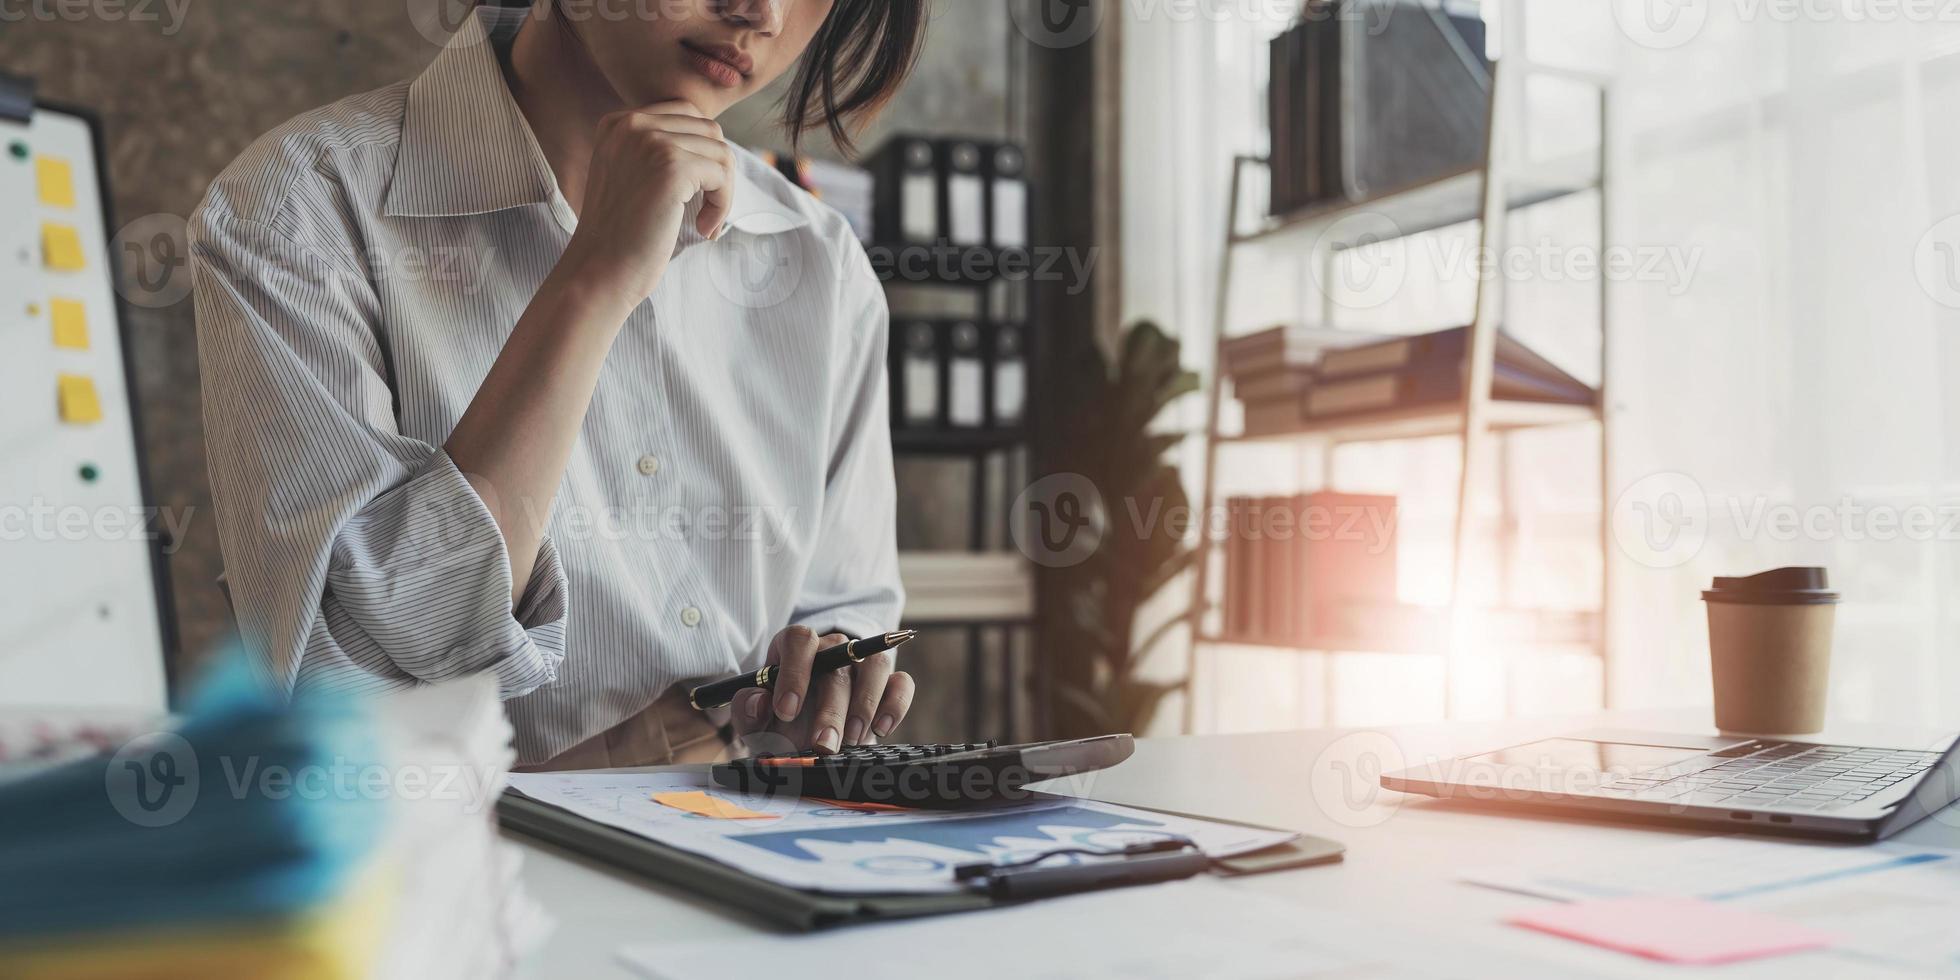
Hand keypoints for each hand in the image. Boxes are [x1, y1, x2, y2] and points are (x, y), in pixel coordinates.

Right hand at [556, 101, 733, 312]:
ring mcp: (651, 143)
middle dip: (717, 171)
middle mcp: (631, 124)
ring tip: (705, 222)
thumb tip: (716, 143)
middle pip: (708, 129)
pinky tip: (704, 229)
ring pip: (720, 152)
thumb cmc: (620, 235)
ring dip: (722, 191)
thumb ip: (659, 151)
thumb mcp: (632, 176)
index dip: (701, 154)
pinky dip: (722, 205)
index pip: (686, 114)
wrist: (599, 271)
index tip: (693, 193)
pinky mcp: (672, 167)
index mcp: (618, 123)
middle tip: (706, 210)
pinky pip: (722, 175)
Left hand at [730, 626, 915, 753]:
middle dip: (831, 708)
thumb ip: (747, 710)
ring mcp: (863, 664)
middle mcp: (832, 649)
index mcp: (795, 648)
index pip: (800, 640)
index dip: (794, 673)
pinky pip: (901, 683)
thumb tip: (759, 701)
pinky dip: (895, 704)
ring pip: (875, 665)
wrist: (804, 734)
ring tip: (852, 739)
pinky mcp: (888, 684)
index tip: (787, 711)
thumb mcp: (754, 721)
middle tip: (822, 744)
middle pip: (839, 663)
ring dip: (866, 704)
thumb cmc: (778, 722)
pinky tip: (881, 730)